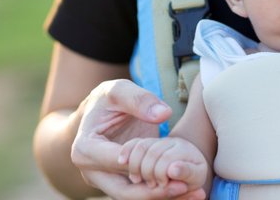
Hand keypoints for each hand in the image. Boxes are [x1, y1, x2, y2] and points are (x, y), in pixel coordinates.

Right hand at [70, 79, 199, 198]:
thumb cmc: (107, 100)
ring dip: (162, 196)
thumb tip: (164, 114)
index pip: (119, 165)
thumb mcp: (119, 90)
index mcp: (86, 149)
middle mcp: (91, 171)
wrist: (99, 112)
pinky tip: (186, 189)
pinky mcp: (118, 182)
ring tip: (193, 192)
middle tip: (187, 188)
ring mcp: (104, 180)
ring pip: (133, 196)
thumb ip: (140, 99)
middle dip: (156, 193)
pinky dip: (161, 192)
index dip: (147, 169)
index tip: (175, 170)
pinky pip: (139, 192)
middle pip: (125, 192)